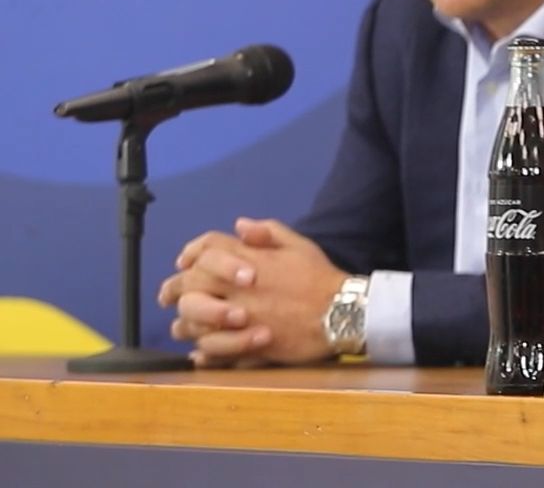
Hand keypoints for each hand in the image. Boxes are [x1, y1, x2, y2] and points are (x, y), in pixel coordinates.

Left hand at [157, 218, 346, 367]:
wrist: (342, 313)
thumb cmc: (321, 278)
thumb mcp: (300, 245)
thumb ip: (268, 232)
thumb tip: (240, 225)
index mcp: (249, 261)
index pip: (207, 249)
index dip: (191, 252)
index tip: (183, 263)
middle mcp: (238, 288)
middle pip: (191, 284)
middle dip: (175, 289)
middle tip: (167, 297)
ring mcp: (239, 318)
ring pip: (194, 320)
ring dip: (184, 323)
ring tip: (182, 328)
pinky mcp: (246, 345)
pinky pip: (212, 350)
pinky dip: (203, 352)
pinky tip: (200, 352)